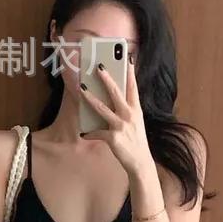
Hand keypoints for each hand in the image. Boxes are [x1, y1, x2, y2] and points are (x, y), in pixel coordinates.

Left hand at [79, 54, 152, 175]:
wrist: (140, 163)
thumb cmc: (136, 142)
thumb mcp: (136, 123)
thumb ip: (127, 111)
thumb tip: (112, 101)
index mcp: (136, 110)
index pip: (133, 88)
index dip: (130, 73)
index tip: (128, 59)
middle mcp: (130, 115)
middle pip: (116, 92)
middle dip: (107, 78)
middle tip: (98, 66)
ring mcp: (121, 126)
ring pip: (102, 108)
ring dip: (90, 97)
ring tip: (82, 88)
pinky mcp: (113, 138)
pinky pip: (97, 132)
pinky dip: (89, 133)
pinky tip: (84, 133)